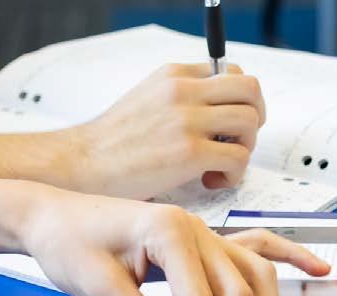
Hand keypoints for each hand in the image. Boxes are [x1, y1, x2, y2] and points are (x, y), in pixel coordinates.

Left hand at [21, 187, 329, 295]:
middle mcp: (195, 227)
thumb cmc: (66, 242)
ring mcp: (203, 232)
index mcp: (169, 231)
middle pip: (236, 290)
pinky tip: (317, 269)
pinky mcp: (199, 241)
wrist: (48, 216)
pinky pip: (255, 246)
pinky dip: (287, 257)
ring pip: (253, 275)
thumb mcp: (100, 288)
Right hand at [61, 63, 265, 199]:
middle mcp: (183, 91)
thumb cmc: (109, 145)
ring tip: (220, 165)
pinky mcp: (189, 153)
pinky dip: (234, 174)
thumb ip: (178, 99)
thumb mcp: (145, 101)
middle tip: (235, 142)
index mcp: (174, 76)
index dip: (238, 100)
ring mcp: (187, 120)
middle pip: (250, 89)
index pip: (231, 72)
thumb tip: (213, 113)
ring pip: (250, 121)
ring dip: (244, 148)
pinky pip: (238, 158)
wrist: (82, 165)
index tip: (226, 123)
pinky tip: (211, 181)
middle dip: (254, 118)